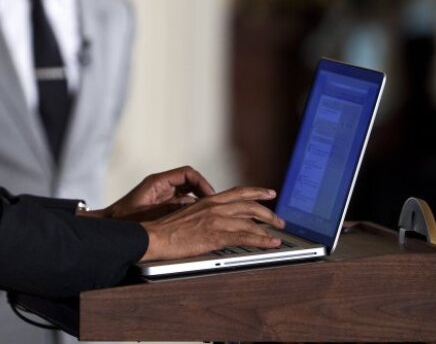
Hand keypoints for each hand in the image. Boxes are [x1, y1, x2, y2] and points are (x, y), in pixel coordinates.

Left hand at [87, 166, 215, 220]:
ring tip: (208, 214)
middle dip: (204, 192)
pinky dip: (192, 210)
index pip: (187, 173)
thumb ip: (170, 209)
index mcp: (158, 182)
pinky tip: (196, 221)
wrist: (110, 225)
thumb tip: (192, 206)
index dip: (202, 183)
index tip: (210, 196)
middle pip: (190, 182)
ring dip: (199, 202)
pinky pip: (182, 204)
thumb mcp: (149, 214)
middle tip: (214, 206)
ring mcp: (163, 196)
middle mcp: (162, 186)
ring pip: (188, 193)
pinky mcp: (163, 206)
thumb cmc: (124, 219)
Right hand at [139, 186, 284, 260]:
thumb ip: (203, 213)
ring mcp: (216, 220)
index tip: (269, 193)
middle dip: (268, 211)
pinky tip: (271, 243)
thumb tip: (213, 218)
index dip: (256, 191)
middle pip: (249, 205)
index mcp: (207, 201)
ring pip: (250, 220)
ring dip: (269, 227)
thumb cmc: (167, 229)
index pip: (238, 192)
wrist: (156, 236)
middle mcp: (214, 207)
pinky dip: (262, 240)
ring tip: (279, 233)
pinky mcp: (216, 235)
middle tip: (279, 219)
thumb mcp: (187, 213)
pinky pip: (245, 237)